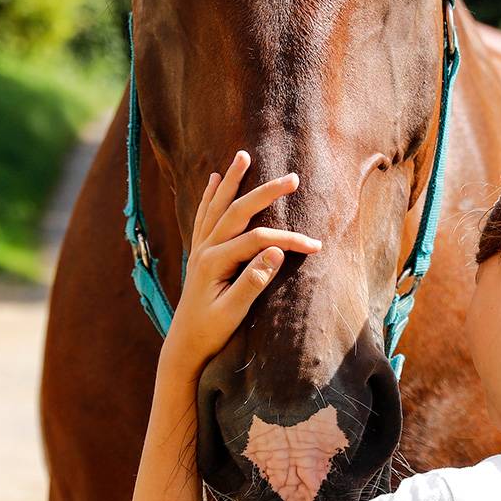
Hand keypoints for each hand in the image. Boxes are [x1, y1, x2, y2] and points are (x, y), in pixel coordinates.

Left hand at [160, 150, 322, 375]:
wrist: (183, 345)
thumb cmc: (211, 332)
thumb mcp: (234, 312)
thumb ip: (253, 281)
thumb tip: (276, 252)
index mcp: (215, 262)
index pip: (259, 240)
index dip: (289, 240)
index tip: (316, 246)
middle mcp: (205, 249)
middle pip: (238, 211)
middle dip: (266, 192)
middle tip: (292, 178)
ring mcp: (200, 248)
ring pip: (218, 206)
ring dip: (232, 180)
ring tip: (242, 156)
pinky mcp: (199, 253)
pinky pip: (204, 216)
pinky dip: (210, 196)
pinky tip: (213, 180)